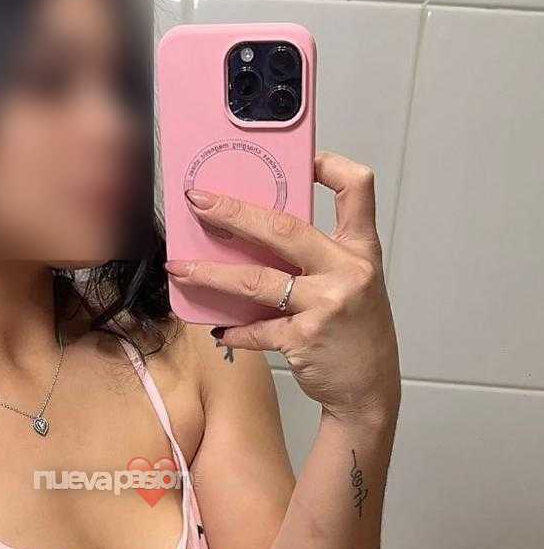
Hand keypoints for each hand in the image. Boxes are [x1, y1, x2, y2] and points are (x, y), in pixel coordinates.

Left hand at [165, 151, 400, 426]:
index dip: (331, 165)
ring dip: (210, 273)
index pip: (357, 189)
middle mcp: (347, 270)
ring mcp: (326, 304)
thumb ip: (317, 257)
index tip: (301, 158)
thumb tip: (254, 234)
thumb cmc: (355, 332)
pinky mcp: (305, 338)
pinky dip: (234, 330)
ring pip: (256, 280)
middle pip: (283, 228)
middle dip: (232, 212)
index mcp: (360, 249)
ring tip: (178, 267)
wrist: (370, 390)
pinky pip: (256, 328)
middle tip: (197, 201)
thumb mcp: (352, 283)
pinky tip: (217, 329)